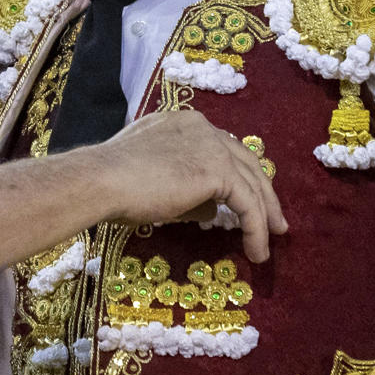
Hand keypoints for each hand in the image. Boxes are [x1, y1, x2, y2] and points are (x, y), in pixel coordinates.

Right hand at [86, 111, 286, 261]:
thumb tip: (211, 210)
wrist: (101, 180)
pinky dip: (256, 229)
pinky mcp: (219, 171)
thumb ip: (184, 187)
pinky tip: (256, 251)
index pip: (223, 149)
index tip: (245, 199)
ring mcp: (213, 146)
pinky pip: (248, 205)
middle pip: (246, 162)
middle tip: (274, 220)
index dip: (238, 175)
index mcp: (184, 124)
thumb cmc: (112, 182)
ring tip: (269, 242)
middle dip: (263, 193)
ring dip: (265, 216)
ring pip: (252, 184)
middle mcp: (203, 128)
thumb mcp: (153, 178)